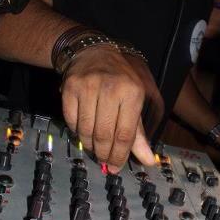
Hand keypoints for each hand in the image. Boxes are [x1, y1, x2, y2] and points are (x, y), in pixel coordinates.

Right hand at [60, 45, 163, 171]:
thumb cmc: (120, 79)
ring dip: (90, 145)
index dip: (120, 155)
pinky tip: (84, 132)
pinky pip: (71, 121)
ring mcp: (88, 87)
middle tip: (104, 162)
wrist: (93, 52)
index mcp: (132, 92)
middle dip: (104, 154)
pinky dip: (77, 132)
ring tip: (95, 148)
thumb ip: (139, 133)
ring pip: (86, 131)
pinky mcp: (70, 88)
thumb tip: (149, 161)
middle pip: (105, 135)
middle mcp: (110, 88)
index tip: (115, 167)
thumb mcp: (136, 101)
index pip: (125, 134)